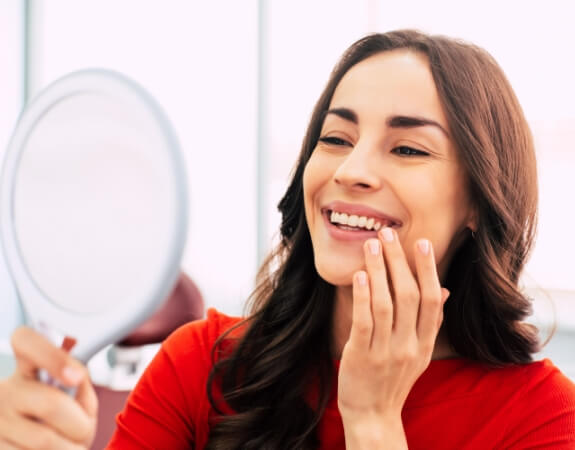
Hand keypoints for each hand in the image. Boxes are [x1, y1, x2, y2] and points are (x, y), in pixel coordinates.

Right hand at [0, 327, 97, 448]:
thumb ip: (79, 384)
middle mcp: (3, 391)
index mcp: (26, 368)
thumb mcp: (78, 399)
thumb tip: (76, 377)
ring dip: (69, 449)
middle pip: (51, 404)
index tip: (76, 377)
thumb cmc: (66, 424)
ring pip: (43, 440)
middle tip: (83, 431)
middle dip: (79, 424)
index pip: (25, 341)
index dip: (52, 356)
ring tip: (68, 446)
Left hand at [338, 227, 448, 447]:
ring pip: (386, 304)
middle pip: (409, 296)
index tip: (421, 242)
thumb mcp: (418, 353)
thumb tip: (443, 289)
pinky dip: (363, 297)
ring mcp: (386, 353)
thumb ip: (429, 322)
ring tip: (371, 245)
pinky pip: (364, 322)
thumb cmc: (393, 378)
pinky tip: (360, 275)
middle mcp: (409, 346)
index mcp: (424, 343)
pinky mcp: (361, 357)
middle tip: (388, 233)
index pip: (431, 301)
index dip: (428, 270)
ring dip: (379, 271)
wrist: (373, 416)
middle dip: (399, 262)